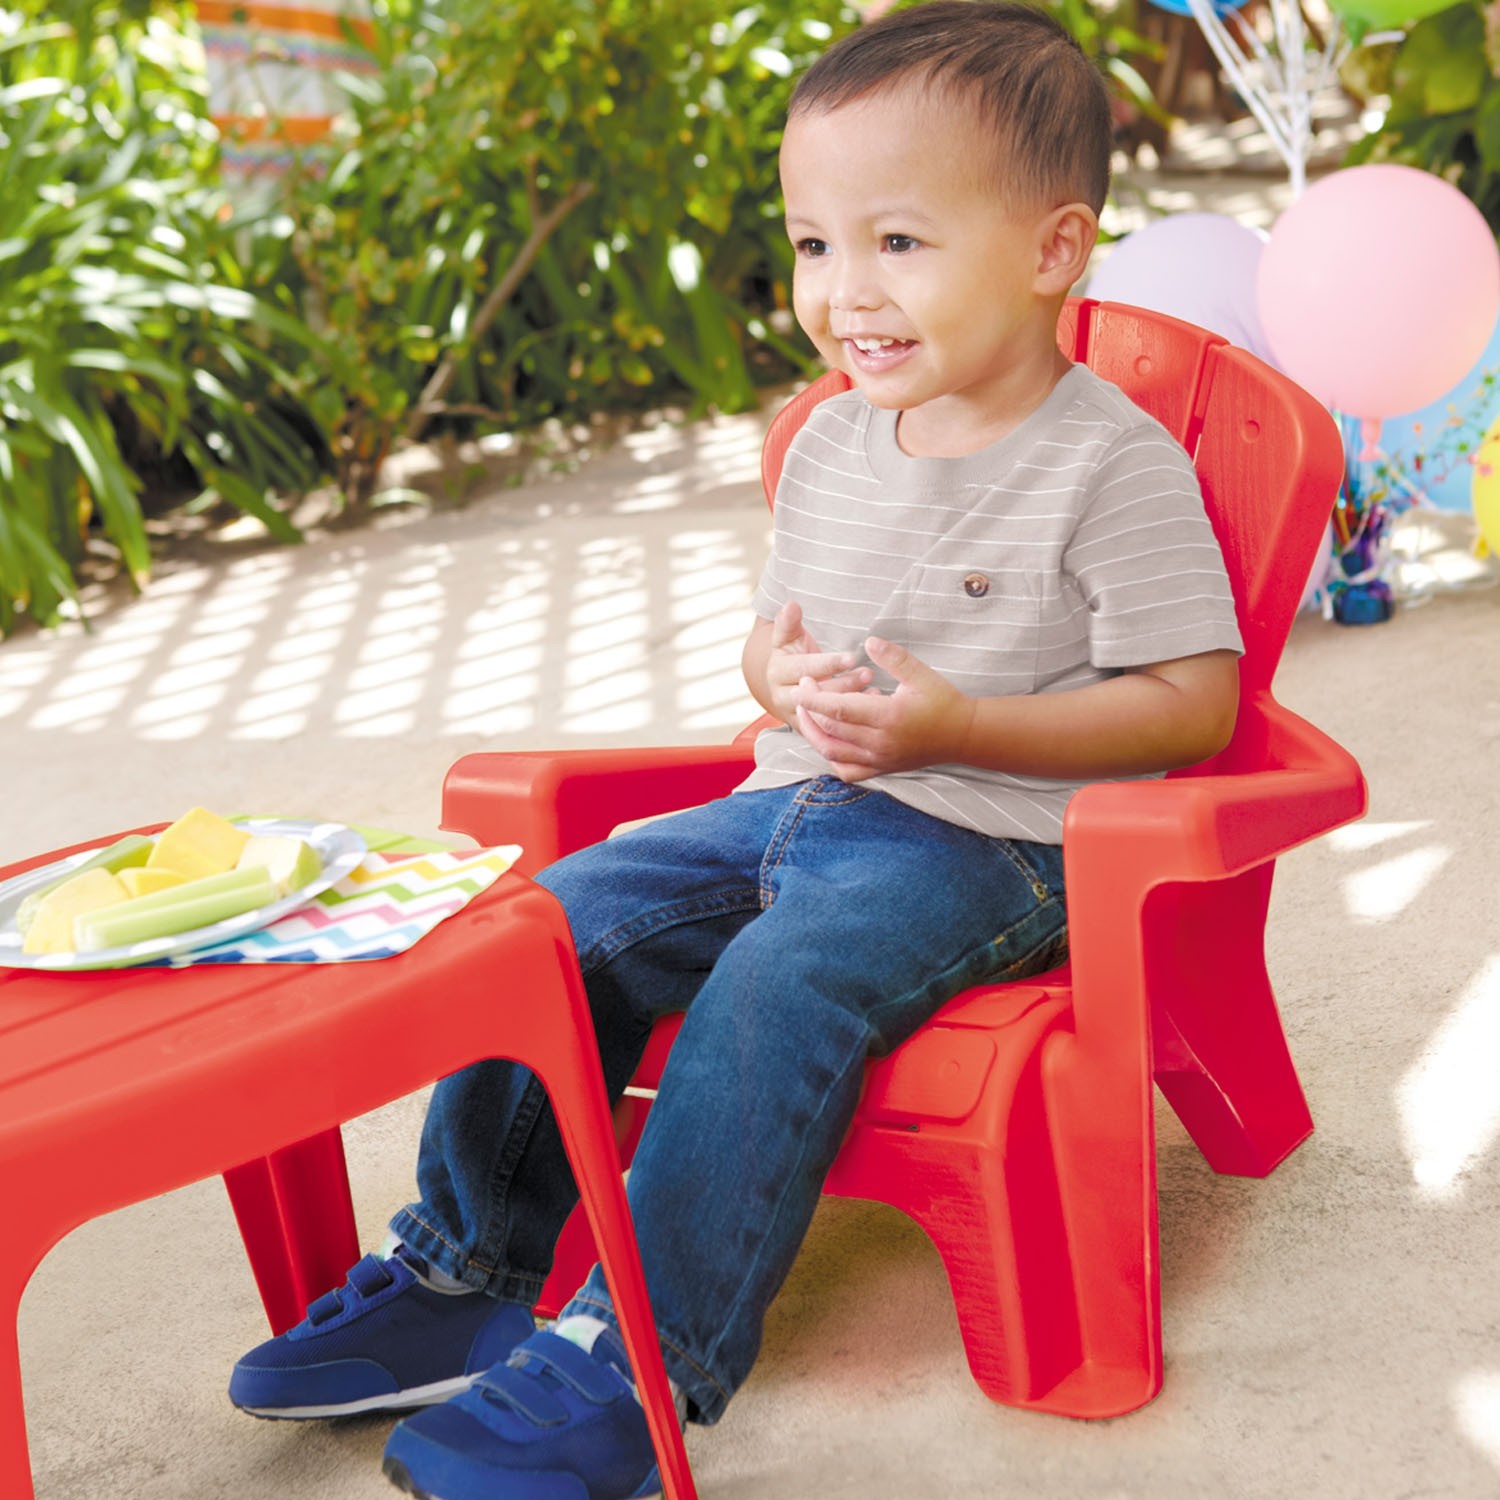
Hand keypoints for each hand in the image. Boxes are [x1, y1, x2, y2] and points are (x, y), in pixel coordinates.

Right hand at [763, 601, 870, 724]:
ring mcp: (796, 715)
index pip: (804, 668)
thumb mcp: (788, 638)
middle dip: (843, 684)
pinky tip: (870, 706)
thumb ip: (789, 622)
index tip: (851, 657)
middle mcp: (783, 697)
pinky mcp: (809, 730)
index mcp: (777, 672)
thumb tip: (791, 604)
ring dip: (850, 700)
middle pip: (816, 693)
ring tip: (872, 686)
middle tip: (868, 673)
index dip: (828, 663)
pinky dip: (851, 718)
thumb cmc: (793, 655)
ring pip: (824, 712)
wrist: (785, 684)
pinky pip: (831, 727)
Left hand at [794, 635, 974, 781]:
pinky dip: (831, 758)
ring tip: (805, 714)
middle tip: (804, 689)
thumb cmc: (942, 701)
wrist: (962, 735)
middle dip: (810, 710)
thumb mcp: (921, 674)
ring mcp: (880, 759)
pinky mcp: (882, 769)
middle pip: (831, 730)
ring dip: (813, 734)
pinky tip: (826, 740)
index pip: (839, 710)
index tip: (802, 683)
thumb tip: (868, 641)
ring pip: (833, 753)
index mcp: (888, 716)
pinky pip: (847, 771)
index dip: (815, 698)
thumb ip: (893, 657)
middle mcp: (880, 742)